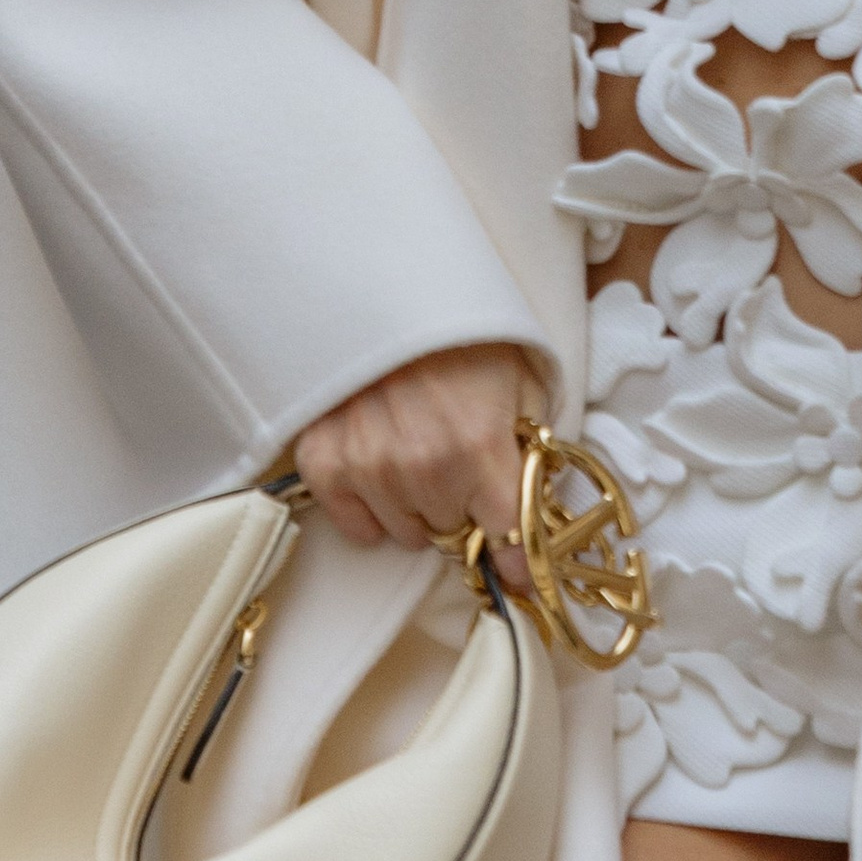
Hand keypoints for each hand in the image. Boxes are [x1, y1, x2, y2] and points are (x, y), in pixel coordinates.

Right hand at [292, 342, 541, 586]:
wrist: (382, 287)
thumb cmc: (459, 329)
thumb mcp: (521, 375)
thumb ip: (530, 440)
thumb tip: (536, 494)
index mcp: (480, 447)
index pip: (509, 541)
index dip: (519, 560)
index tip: (521, 573)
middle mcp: (424, 468)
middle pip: (453, 533)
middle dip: (463, 506)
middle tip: (459, 463)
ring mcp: (370, 468)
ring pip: (406, 533)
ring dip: (417, 505)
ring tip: (417, 451)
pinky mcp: (325, 462)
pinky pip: (354, 525)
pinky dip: (368, 508)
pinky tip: (379, 469)